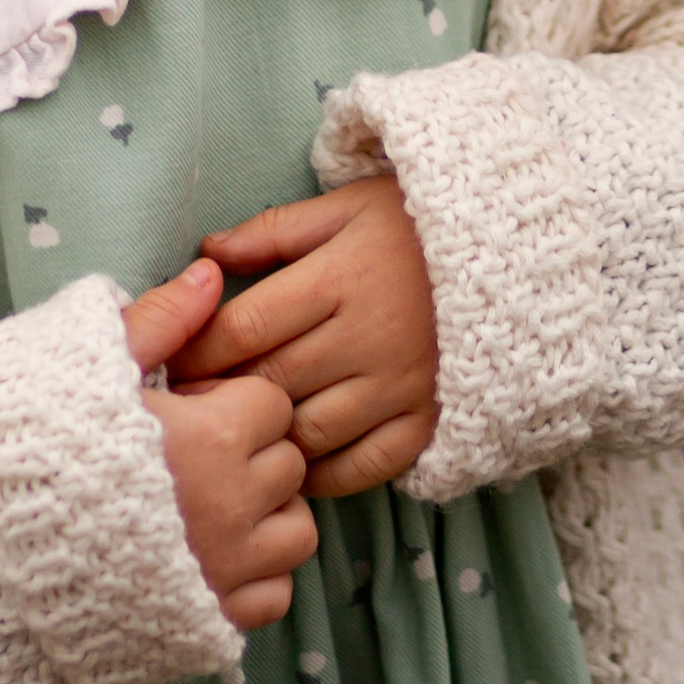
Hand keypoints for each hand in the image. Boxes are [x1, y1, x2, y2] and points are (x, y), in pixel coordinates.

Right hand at [123, 260, 317, 628]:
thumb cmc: (42, 445)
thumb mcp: (94, 366)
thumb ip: (161, 319)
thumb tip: (212, 274)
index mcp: (213, 437)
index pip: (270, 403)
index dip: (232, 401)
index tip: (191, 413)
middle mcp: (233, 506)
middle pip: (288, 465)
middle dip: (252, 455)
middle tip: (196, 460)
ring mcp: (227, 571)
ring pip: (296, 532)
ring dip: (265, 517)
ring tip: (212, 509)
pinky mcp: (214, 623)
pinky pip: (274, 595)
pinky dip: (253, 578)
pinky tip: (209, 560)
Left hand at [180, 179, 439, 499]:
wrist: (514, 250)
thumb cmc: (413, 225)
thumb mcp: (345, 209)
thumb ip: (273, 232)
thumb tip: (206, 254)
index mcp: (339, 278)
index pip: (246, 328)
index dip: (198, 351)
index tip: (169, 363)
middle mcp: (368, 337)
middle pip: (271, 382)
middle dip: (220, 399)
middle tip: (187, 410)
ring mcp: (401, 384)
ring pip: (311, 432)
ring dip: (269, 439)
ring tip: (239, 438)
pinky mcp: (429, 419)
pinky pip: (366, 466)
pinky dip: (326, 475)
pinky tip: (300, 463)